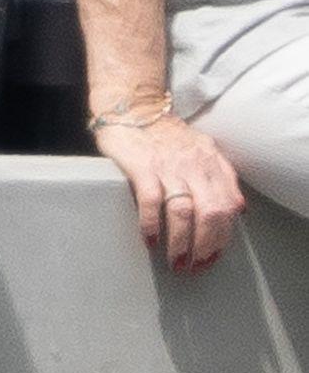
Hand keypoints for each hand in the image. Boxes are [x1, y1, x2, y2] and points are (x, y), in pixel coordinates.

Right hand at [93, 115, 245, 271]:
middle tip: (194, 265)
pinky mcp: (142, 166)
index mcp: (211, 162)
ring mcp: (167, 165)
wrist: (131, 106)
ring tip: (175, 262)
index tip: (212, 256)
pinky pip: (151, 202)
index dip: (223, 236)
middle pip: (210, 213)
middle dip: (205, 246)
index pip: (228, 206)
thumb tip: (240, 209)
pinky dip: (152, 225)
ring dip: (181, 243)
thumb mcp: (202, 149)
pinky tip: (150, 240)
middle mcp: (194, 164)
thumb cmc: (164, 132)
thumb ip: (222, 176)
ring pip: (183, 212)